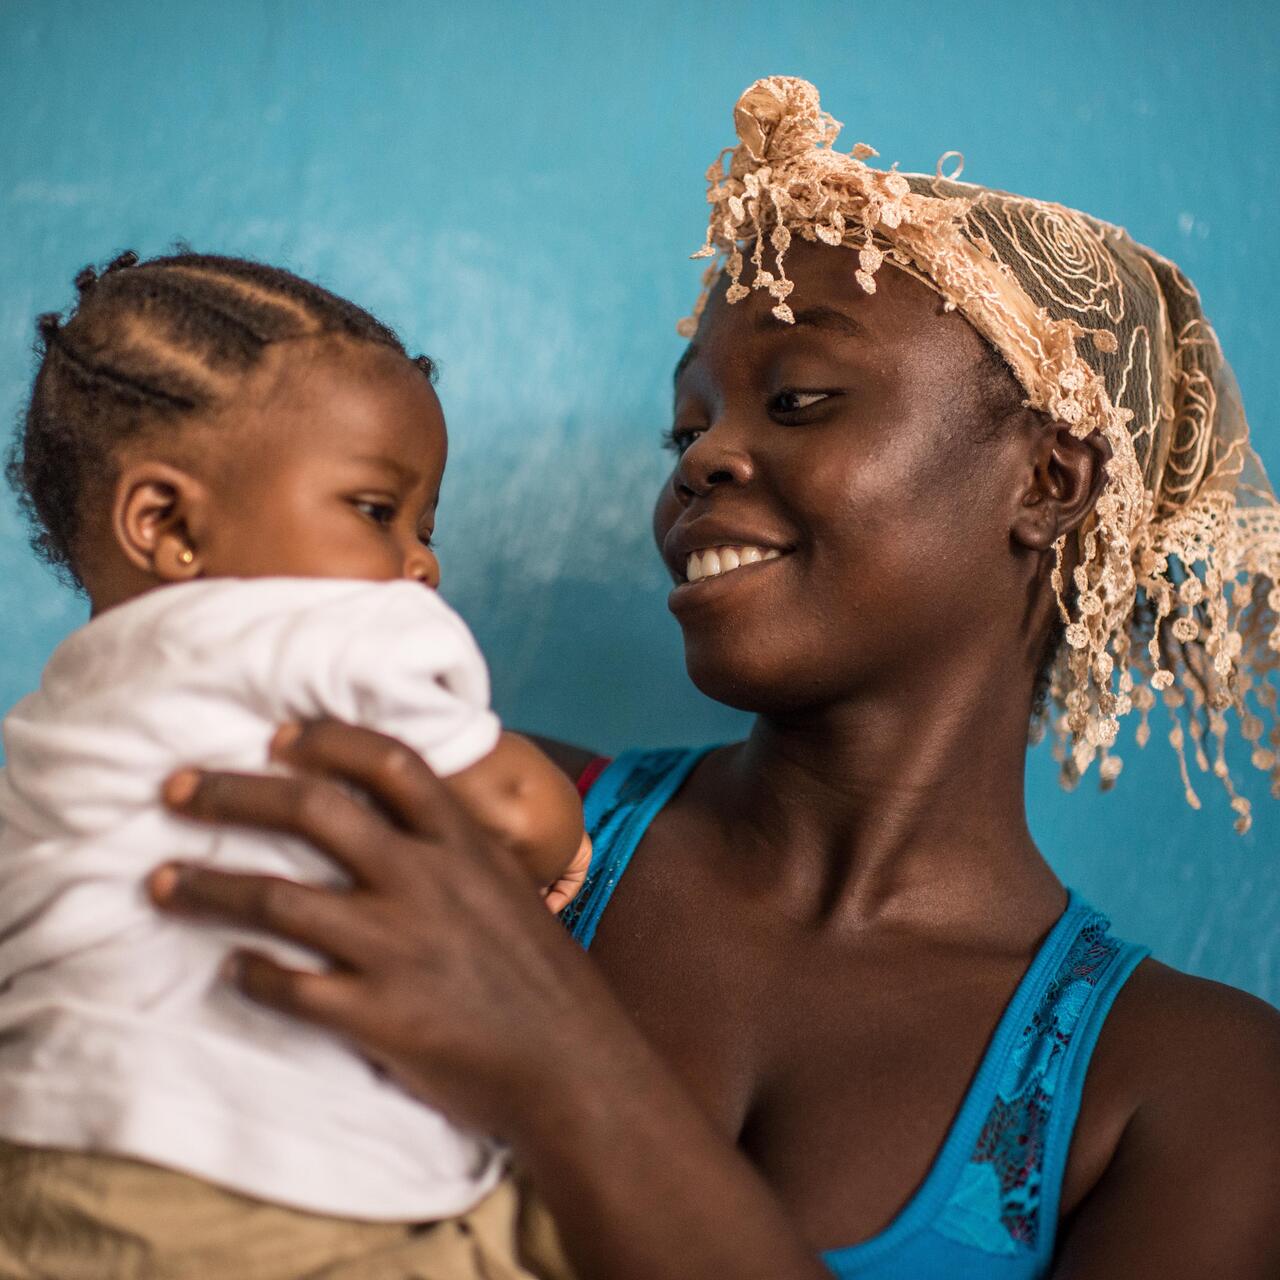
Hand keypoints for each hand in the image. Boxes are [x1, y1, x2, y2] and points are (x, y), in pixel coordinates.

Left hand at [149, 720, 603, 1138]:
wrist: (573, 1069)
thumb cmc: (544, 978)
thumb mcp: (512, 890)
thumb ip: (459, 850)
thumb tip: (406, 820)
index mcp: (463, 844)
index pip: (387, 763)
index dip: (325, 740)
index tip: (275, 737)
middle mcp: (425, 881)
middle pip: (313, 812)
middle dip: (233, 793)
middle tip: (177, 789)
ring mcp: (398, 947)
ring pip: (277, 898)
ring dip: (206, 885)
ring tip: (158, 882)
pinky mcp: (378, 1015)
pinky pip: (288, 987)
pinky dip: (250, 974)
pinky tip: (232, 970)